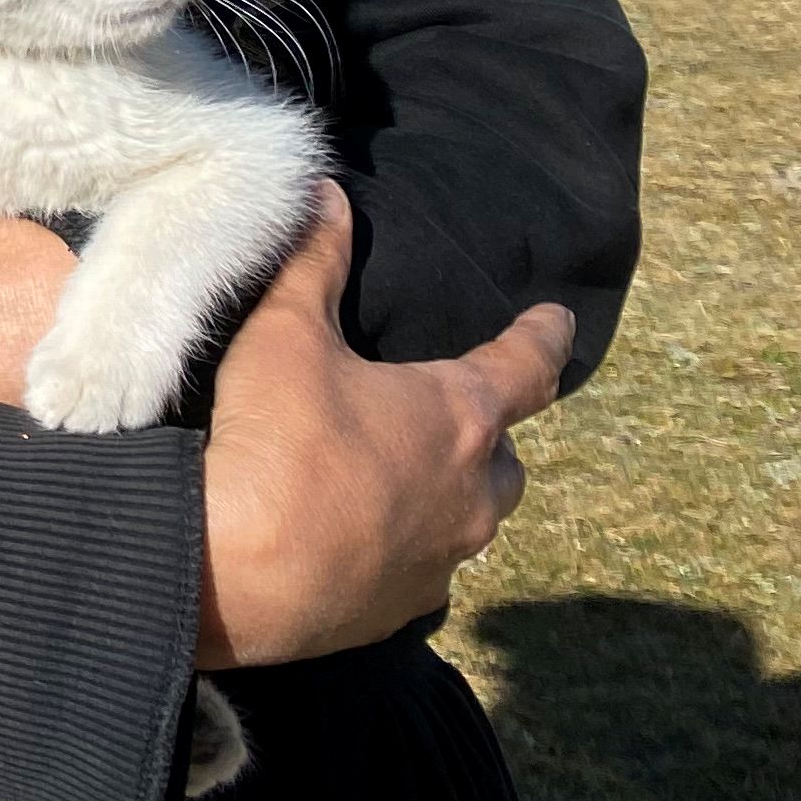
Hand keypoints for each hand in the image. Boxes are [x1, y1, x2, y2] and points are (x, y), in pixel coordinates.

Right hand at [197, 186, 570, 668]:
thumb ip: (313, 261)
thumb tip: (326, 192)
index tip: (560, 320)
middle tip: (454, 416)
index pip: (527, 366)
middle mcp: (472, 491)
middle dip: (490, 436)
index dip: (545, 337)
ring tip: (403, 478)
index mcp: (458, 415)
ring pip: (474, 520)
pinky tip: (362, 538)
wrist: (240, 570)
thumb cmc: (278, 440)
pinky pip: (426, 570)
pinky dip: (406, 547)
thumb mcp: (285, 334)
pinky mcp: (406, 608)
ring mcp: (445, 557)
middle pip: (507, 458)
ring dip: (453, 495)